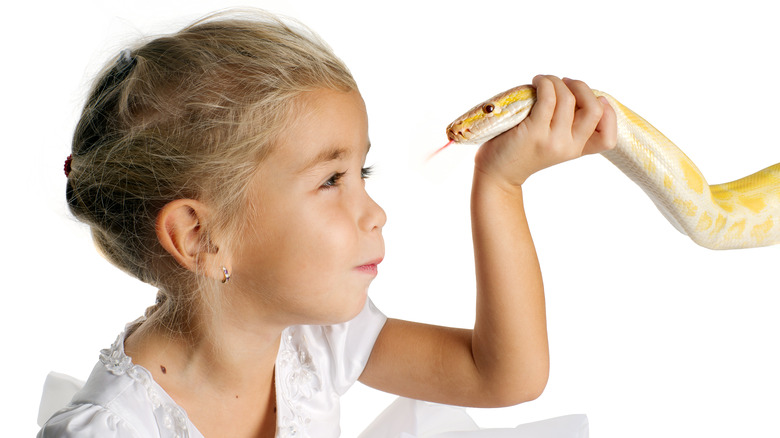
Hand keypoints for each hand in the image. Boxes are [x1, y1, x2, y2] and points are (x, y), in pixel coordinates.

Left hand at [474, 75, 616, 188]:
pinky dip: (544, 84)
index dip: (610, 114)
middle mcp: (569, 147)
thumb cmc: (522, 149)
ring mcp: (552, 140)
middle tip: (564, 82)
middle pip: (594, 109)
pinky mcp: (534, 132)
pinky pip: (548, 98)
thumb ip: (567, 124)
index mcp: (577, 150)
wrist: (497, 173)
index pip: (609, 138)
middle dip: (581, 87)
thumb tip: (575, 89)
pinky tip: (536, 83)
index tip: (595, 99)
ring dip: (556, 81)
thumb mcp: (552, 141)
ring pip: (568, 98)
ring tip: (543, 81)